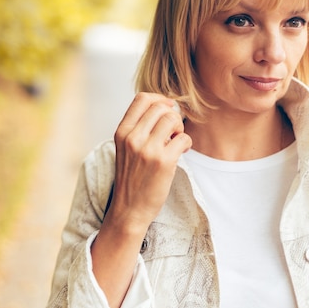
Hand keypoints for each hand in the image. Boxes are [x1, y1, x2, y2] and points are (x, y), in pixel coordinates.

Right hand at [107, 92, 191, 232]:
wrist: (129, 209)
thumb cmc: (131, 178)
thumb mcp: (125, 148)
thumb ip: (138, 128)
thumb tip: (165, 107)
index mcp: (122, 132)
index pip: (142, 98)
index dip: (160, 99)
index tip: (167, 109)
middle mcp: (132, 137)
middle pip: (160, 107)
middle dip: (172, 115)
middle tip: (173, 131)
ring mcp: (147, 149)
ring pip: (172, 119)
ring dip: (180, 128)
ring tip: (176, 141)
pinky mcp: (163, 162)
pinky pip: (184, 138)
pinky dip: (186, 143)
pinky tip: (180, 152)